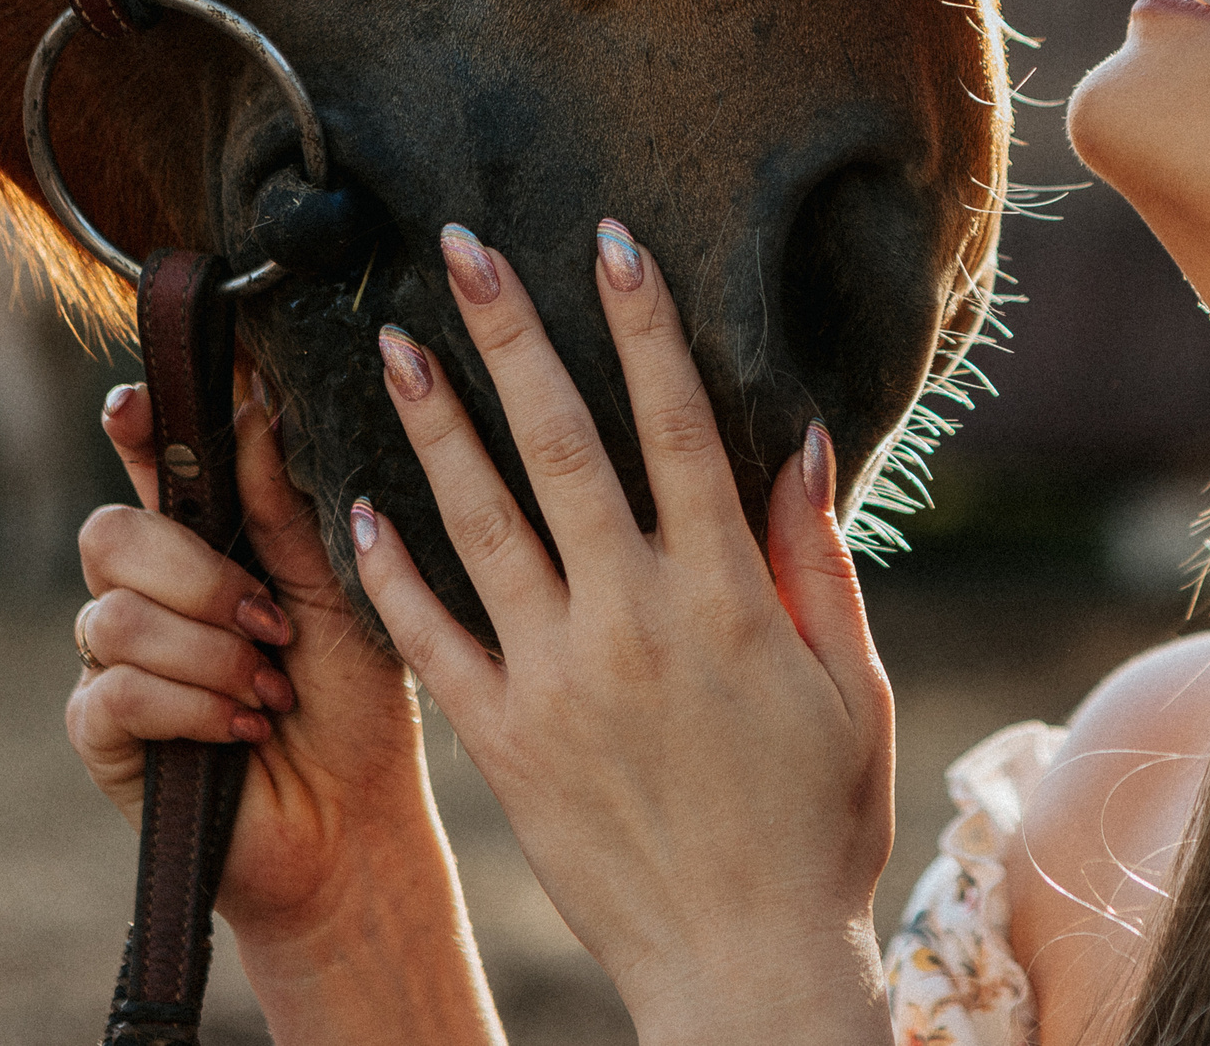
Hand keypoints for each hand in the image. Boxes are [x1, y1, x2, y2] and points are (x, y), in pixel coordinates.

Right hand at [65, 368, 440, 946]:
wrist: (358, 821)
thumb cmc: (357, 702)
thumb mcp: (338, 591)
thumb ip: (286, 510)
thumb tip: (255, 412)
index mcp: (208, 545)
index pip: (151, 467)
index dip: (135, 430)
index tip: (134, 404)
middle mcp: (151, 594)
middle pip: (109, 533)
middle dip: (196, 571)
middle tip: (271, 618)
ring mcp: (117, 661)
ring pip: (113, 615)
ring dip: (209, 653)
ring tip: (272, 687)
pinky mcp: (103, 735)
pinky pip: (114, 690)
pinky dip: (191, 705)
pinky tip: (243, 725)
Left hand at [349, 221, 893, 1045]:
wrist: (745, 964)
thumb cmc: (817, 823)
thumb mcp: (852, 685)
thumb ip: (815, 559)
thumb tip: (798, 438)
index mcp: (726, 596)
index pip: (679, 426)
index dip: (643, 326)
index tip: (609, 245)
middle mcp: (634, 619)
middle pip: (562, 446)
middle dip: (512, 336)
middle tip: (460, 248)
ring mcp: (558, 680)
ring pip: (482, 524)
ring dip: (435, 426)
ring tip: (393, 346)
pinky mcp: (504, 744)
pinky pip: (435, 642)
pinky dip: (392, 576)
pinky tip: (357, 512)